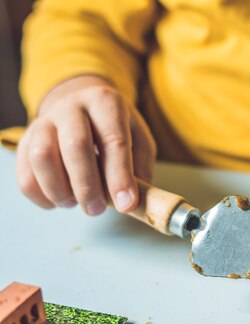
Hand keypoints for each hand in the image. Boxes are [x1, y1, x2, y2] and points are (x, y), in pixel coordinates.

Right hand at [16, 75, 155, 214]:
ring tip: (74, 203)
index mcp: (106, 102)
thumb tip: (133, 201)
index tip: (126, 204)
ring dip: (59, 190)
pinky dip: (40, 195)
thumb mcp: (138, 139)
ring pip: (42, 157)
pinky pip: (24, 172)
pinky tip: (58, 201)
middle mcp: (72, 107)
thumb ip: (140, 168)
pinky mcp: (24, 141)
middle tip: (97, 210)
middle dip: (87, 186)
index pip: (114, 140)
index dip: (119, 176)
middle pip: (75, 146)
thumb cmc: (115, 130)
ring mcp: (43, 122)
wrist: (79, 107)